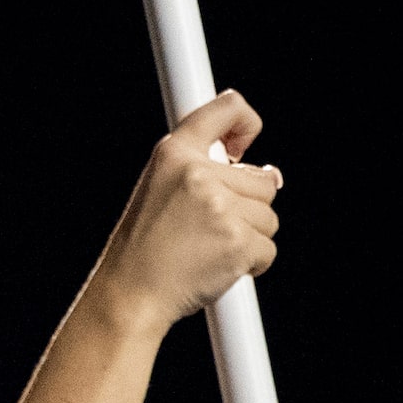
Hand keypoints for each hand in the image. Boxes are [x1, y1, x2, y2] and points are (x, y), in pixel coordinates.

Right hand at [89, 91, 283, 331]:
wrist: (130, 294)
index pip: (226, 108)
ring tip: (208, 248)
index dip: (246, 121)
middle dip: (246, 206)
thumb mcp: (160, 189)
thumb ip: (207, 171)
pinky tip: (218, 266)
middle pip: (262, 180)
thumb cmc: (143, 248)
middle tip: (207, 227)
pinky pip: (268, 248)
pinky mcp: (239, 241)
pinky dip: (251, 263)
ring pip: (269, 217)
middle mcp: (197, 174)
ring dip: (249, 236)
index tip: (244, 142)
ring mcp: (221, 207)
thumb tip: (272, 174)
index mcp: (173, 153)